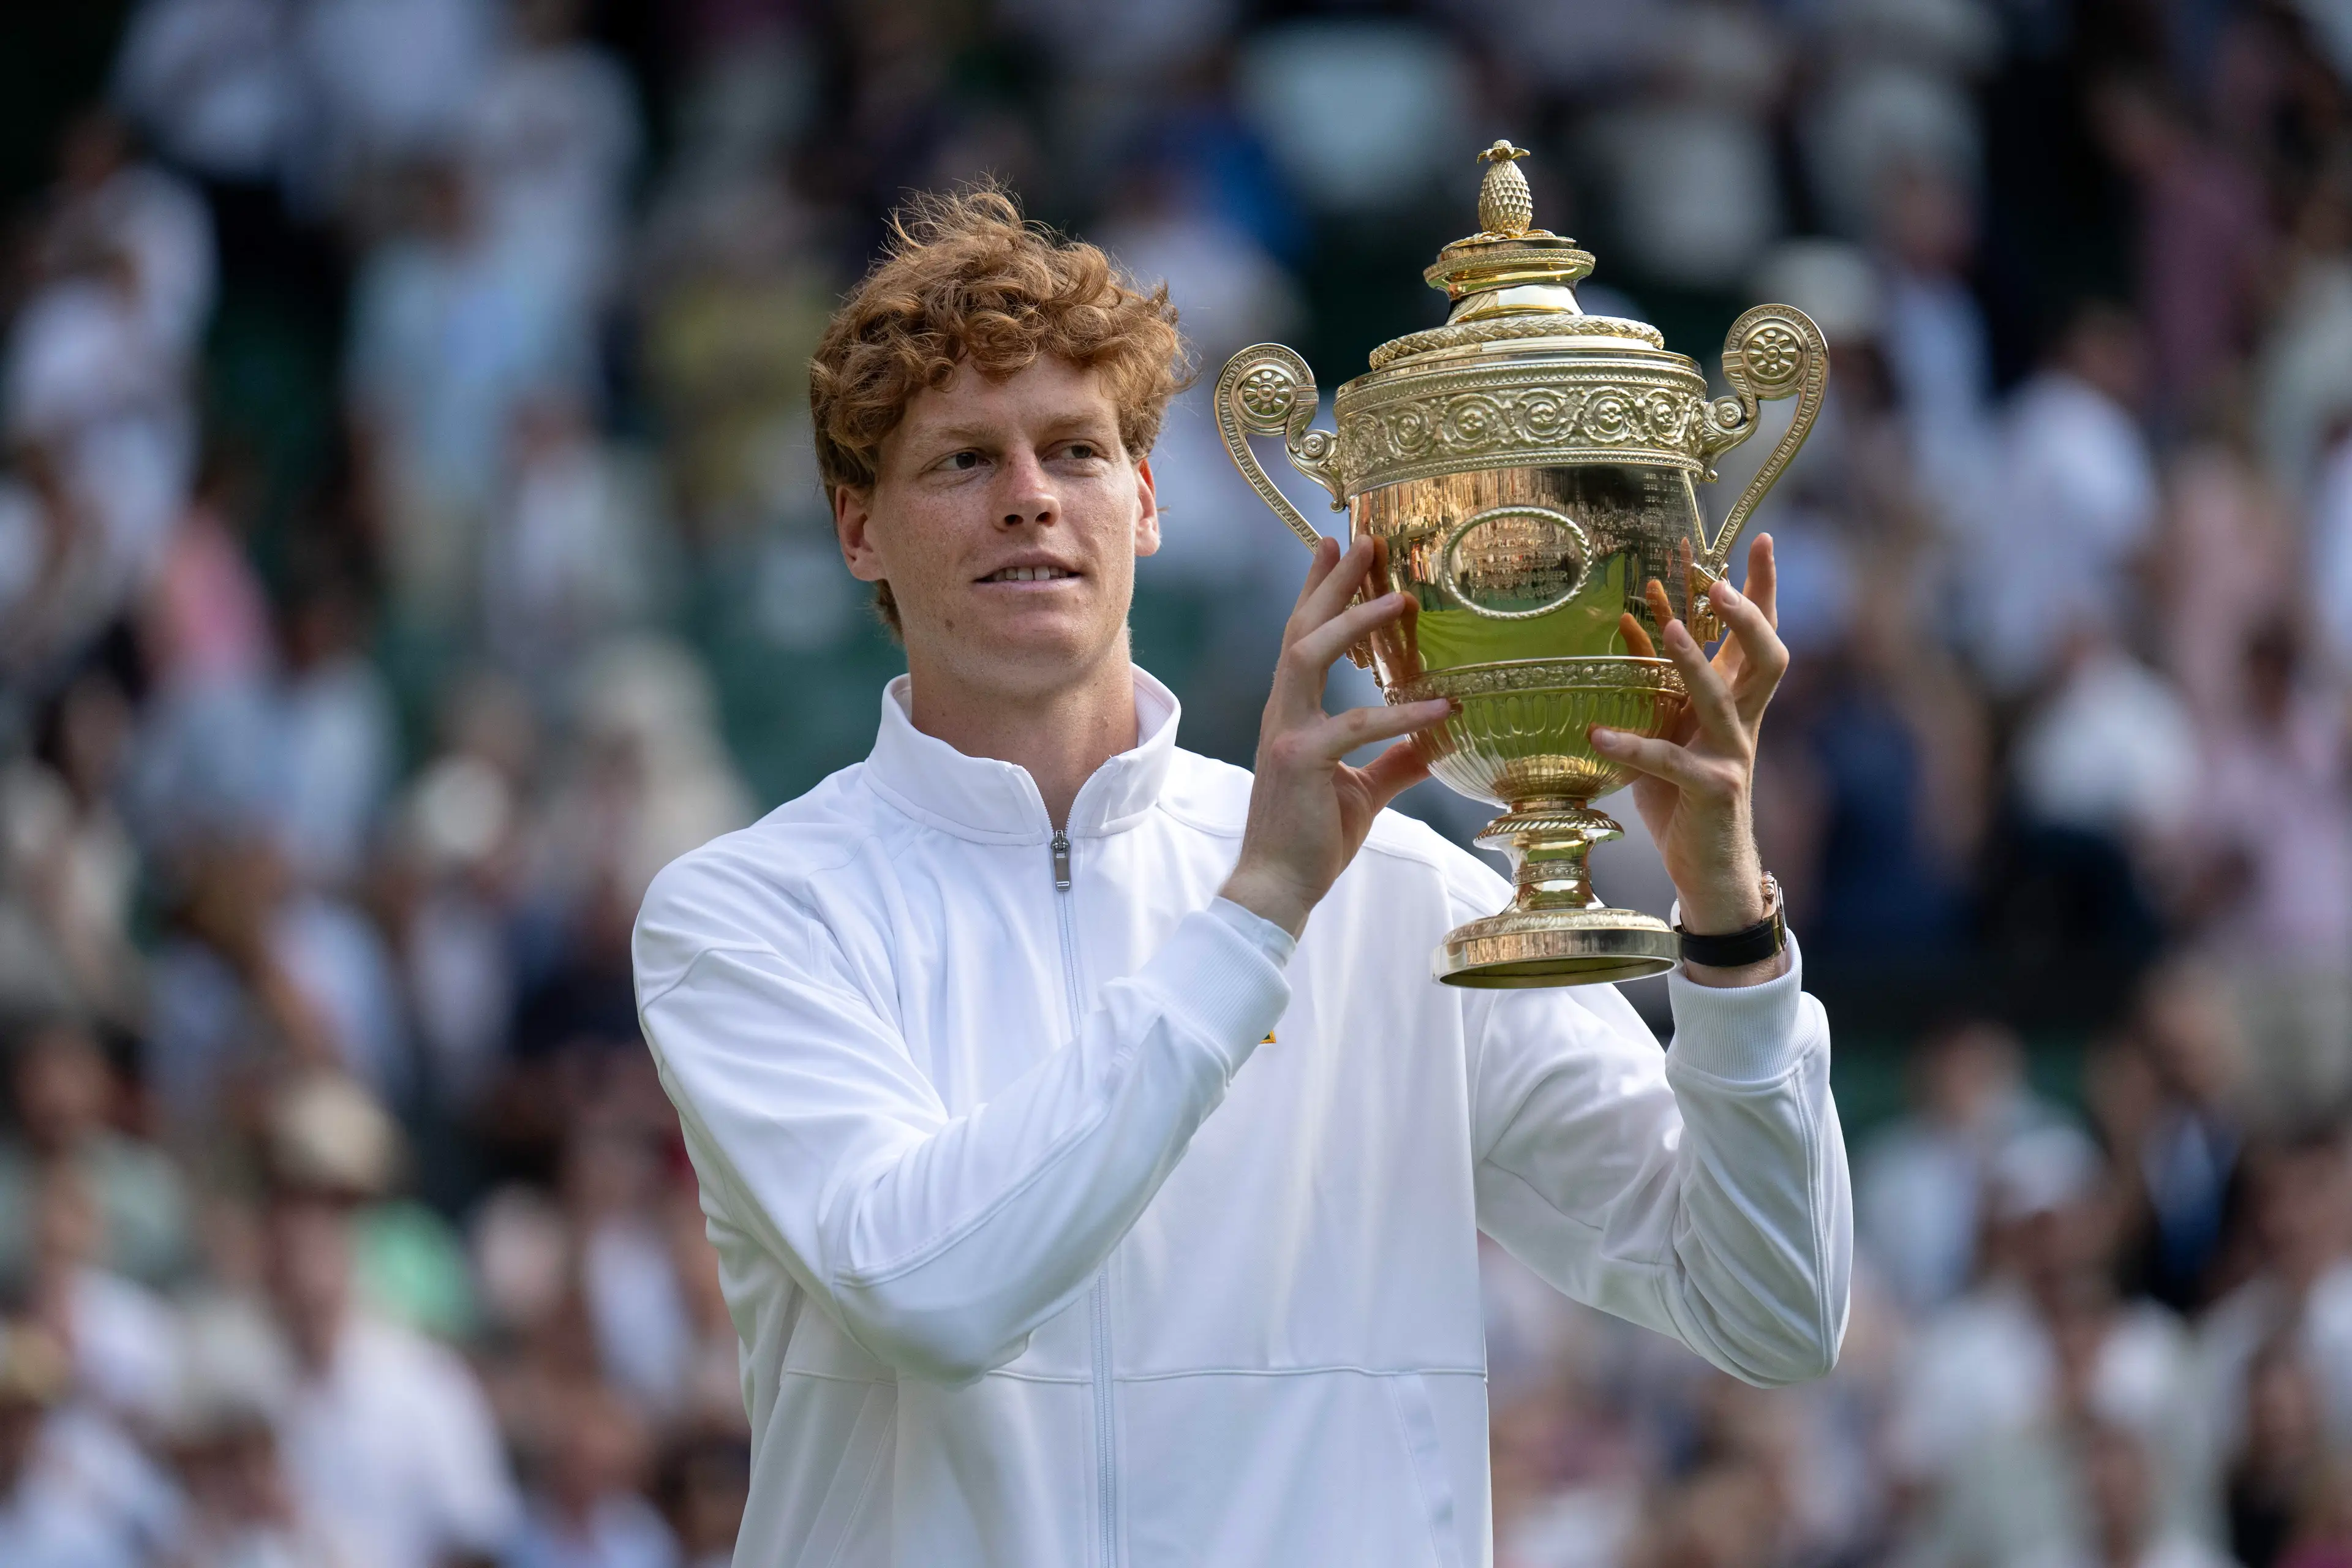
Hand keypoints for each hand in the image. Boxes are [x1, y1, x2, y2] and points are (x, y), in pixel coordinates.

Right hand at [1221, 536, 1453, 937]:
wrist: (1278, 889)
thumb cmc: (1313, 841)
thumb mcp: (1362, 791)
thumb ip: (1396, 760)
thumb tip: (1438, 741)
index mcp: (1294, 714)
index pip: (1303, 638)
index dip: (1318, 591)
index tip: (1334, 546)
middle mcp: (1284, 713)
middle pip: (1302, 629)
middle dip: (1331, 582)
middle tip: (1363, 539)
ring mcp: (1287, 733)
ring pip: (1309, 656)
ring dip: (1352, 621)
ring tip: (1397, 596)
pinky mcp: (1301, 762)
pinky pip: (1355, 725)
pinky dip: (1399, 712)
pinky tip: (1442, 702)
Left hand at [1591, 535, 1789, 975]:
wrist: (1709, 865)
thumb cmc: (1683, 792)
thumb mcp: (1668, 725)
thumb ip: (1655, 679)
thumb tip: (1630, 619)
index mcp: (1736, 700)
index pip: (1759, 633)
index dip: (1762, 586)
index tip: (1758, 538)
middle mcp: (1744, 721)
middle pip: (1766, 654)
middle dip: (1747, 613)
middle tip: (1716, 579)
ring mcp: (1733, 755)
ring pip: (1724, 699)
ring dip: (1693, 662)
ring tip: (1660, 628)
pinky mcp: (1712, 790)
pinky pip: (1671, 763)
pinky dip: (1633, 746)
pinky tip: (1596, 734)